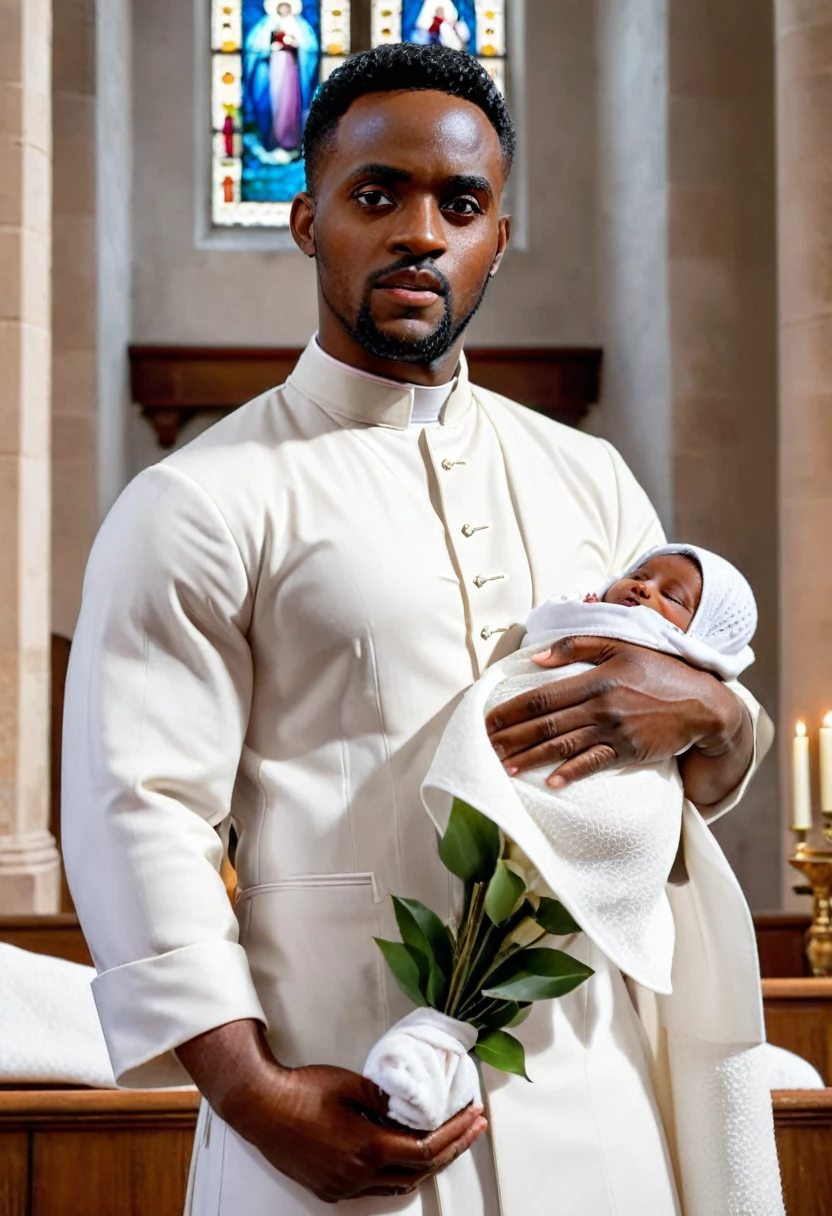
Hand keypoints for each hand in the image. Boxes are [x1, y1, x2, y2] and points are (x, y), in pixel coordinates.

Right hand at [177, 1020, 486, 1203]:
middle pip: (419, 1172)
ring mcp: (343, 1186)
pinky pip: (375, 1187)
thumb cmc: (299, 1092)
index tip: (472, 1118)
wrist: (259, 1106)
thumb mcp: (350, 1083)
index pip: (426, 1151)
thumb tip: (412, 1102)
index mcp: (366, 1148)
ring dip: (425, 1163)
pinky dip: (397, 1171)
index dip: (456, 1135)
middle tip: (469, 1127)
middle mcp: (357, 1175)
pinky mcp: (331, 1187)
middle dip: (451, 1148)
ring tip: (443, 1138)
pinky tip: (401, 1151)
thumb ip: (386, 1096)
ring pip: (398, 1184)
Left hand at [485, 636, 750, 803]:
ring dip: (531, 757)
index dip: (511, 710)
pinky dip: (571, 773)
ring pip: (563, 746)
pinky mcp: (629, 751)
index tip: (487, 720)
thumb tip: (535, 659)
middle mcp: (600, 704)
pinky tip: (550, 782)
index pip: (542, 696)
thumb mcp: (619, 645)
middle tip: (484, 747)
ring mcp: (615, 730)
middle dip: (511, 737)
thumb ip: (575, 647)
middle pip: (546, 724)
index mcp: (594, 678)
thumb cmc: (657, 670)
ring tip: (504, 766)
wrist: (701, 703)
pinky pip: (593, 764)